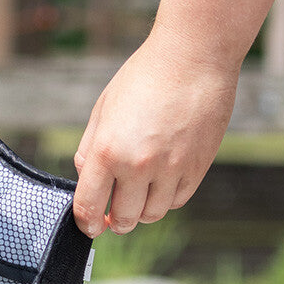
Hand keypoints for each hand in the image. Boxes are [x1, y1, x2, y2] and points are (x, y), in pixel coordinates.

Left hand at [73, 30, 237, 237]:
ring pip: (152, 214)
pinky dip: (166, 199)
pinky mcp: (197, 167)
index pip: (89, 206)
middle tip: (113, 217)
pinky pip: (178, 200)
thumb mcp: (102, 110)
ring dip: (141, 212)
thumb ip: (90, 149)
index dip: (86, 223)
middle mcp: (138, 165)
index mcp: (107, 150)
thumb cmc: (143, 78)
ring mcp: (171, 168)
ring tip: (137, 197)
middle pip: (124, 219)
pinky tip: (160, 183)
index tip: (89, 227)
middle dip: (115, 222)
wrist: (193, 57)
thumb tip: (85, 180)